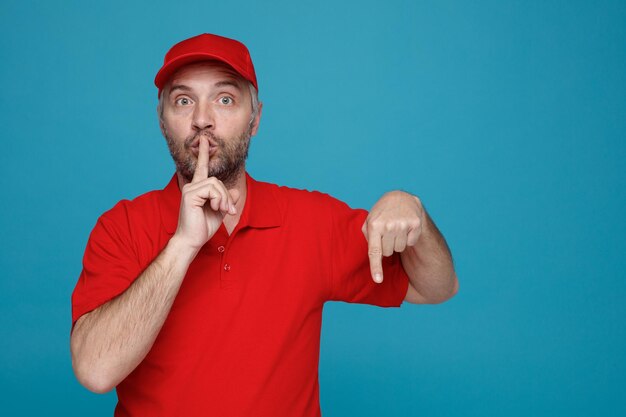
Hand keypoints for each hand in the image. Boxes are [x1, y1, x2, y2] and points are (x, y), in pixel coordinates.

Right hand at [174, 136, 239, 250]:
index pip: (201, 168)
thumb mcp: (220, 211)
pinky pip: (212, 189)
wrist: (192, 240)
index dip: (204, 153)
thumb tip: (235, 191)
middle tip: (229, 210)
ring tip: (221, 210)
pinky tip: (214, 208)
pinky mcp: (190, 194)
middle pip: (217, 180)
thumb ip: (226, 200)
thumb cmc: (203, 227)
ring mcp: (190, 189)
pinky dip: (218, 199)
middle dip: (226, 196)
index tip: (205, 140)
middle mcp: (192, 186)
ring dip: (223, 198)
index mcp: (198, 189)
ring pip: (216, 184)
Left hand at [361, 191, 423, 282]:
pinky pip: (410, 243)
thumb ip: (366, 235)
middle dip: (387, 245)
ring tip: (396, 228)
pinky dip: (408, 238)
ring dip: (397, 241)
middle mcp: (389, 225)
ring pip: (399, 249)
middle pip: (387, 253)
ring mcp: (403, 224)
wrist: (401, 198)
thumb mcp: (370, 219)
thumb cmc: (382, 213)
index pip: (375, 251)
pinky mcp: (416, 224)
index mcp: (374, 224)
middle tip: (388, 231)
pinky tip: (406, 227)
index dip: (376, 267)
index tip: (378, 280)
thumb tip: (371, 254)